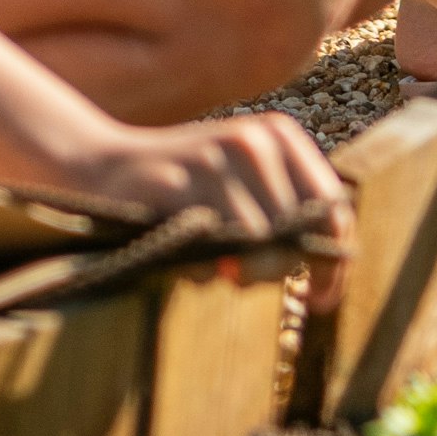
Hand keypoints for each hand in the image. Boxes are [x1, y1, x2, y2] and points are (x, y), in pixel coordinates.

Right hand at [57, 107, 353, 311]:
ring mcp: (214, 159)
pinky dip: (205, 269)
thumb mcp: (244, 187)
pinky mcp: (176, 183)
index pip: (333, 206)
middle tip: (246, 279)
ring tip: (216, 264)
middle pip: (300, 230)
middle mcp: (254, 141)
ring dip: (241, 273)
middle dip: (280, 271)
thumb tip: (327, 279)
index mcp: (279, 136)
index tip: (322, 299)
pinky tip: (189, 258)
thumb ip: (287, 219)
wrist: (102, 166)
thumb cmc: (185, 191)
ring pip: (260, 243)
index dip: (333, 260)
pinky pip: (212, 249)